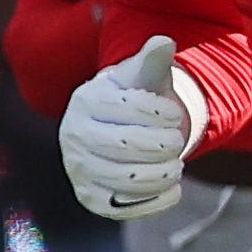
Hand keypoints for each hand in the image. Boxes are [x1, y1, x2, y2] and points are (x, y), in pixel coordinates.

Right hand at [60, 37, 189, 219]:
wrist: (120, 128)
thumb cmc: (136, 97)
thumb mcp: (144, 76)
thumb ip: (153, 59)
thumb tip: (164, 42)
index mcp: (86, 101)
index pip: (124, 107)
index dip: (159, 112)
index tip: (175, 114)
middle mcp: (74, 136)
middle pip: (125, 145)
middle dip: (164, 144)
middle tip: (177, 141)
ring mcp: (80, 170)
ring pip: (126, 180)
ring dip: (163, 173)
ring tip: (176, 164)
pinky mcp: (92, 199)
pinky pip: (125, 209)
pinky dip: (156, 201)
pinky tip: (172, 187)